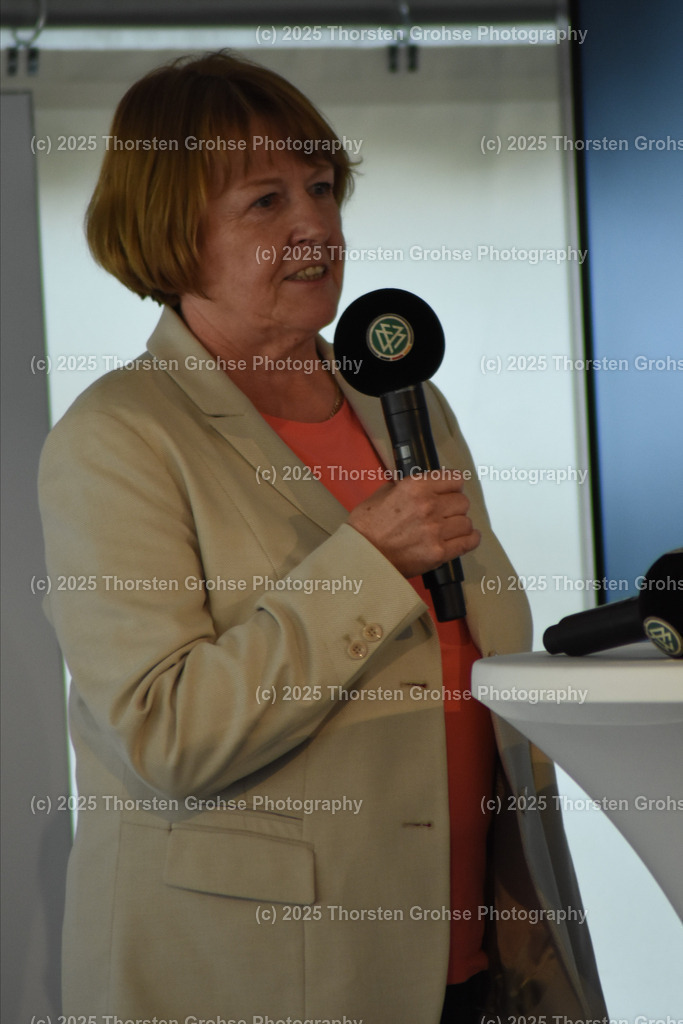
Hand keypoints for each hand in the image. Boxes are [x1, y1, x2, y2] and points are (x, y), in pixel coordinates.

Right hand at [348, 472, 479, 577]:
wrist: (361, 556)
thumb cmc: (367, 525)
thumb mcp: (383, 493)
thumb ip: (407, 487)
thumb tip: (424, 486)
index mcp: (416, 487)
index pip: (455, 480)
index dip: (452, 486)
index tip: (450, 491)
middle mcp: (429, 506)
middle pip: (462, 502)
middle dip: (455, 506)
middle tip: (447, 512)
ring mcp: (436, 531)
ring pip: (466, 522)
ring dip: (460, 524)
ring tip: (451, 527)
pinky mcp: (439, 553)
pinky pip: (468, 542)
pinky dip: (470, 539)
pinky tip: (466, 537)